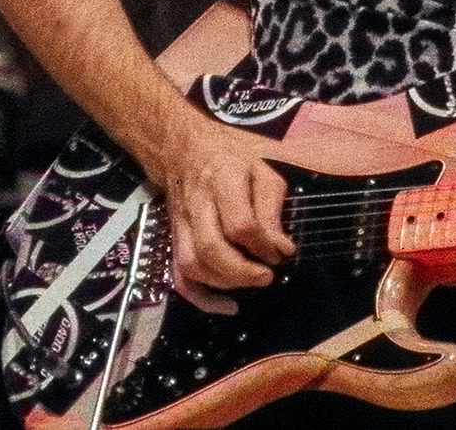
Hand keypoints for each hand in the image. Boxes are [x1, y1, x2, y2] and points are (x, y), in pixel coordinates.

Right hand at [145, 117, 296, 313]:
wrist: (182, 150)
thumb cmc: (230, 158)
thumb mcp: (262, 170)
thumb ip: (272, 206)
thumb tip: (282, 247)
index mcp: (222, 182)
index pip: (240, 224)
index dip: (263, 245)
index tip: (282, 252)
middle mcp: (197, 206)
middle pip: (211, 249)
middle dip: (242, 271)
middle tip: (267, 276)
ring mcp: (180, 225)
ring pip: (191, 265)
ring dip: (224, 283)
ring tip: (252, 281)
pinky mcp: (172, 240)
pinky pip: (178, 276)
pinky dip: (199, 297)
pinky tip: (225, 306)